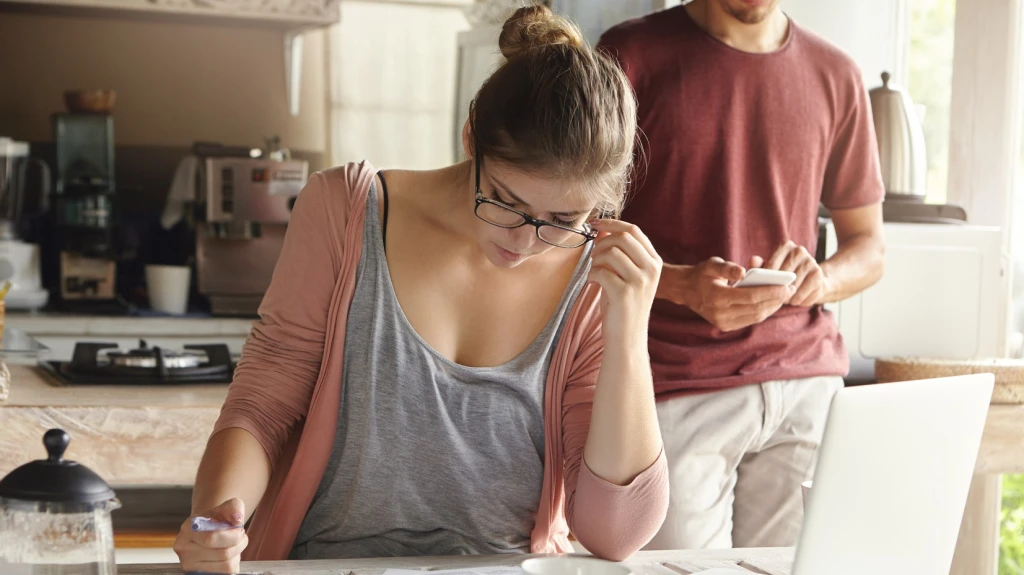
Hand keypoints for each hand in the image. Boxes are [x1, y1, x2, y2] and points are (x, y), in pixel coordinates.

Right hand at [174, 498, 248, 573]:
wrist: (208, 530)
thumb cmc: (217, 519)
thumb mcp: (226, 507)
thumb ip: (234, 507)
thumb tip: (237, 519)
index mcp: (188, 529)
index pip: (211, 539)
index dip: (233, 535)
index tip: (240, 529)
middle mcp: (184, 549)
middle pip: (223, 554)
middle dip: (239, 544)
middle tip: (240, 537)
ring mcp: (189, 565)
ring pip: (226, 566)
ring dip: (237, 555)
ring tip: (232, 546)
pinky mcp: (197, 574)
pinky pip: (225, 574)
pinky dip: (233, 565)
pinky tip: (227, 556)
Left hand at [587, 220, 662, 343]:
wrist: (627, 337)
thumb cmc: (623, 305)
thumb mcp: (624, 275)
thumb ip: (618, 252)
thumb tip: (602, 229)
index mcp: (654, 262)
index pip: (634, 230)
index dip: (611, 223)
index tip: (594, 223)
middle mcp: (651, 269)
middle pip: (623, 237)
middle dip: (602, 243)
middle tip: (594, 257)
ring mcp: (640, 281)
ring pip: (611, 252)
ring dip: (596, 260)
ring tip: (595, 272)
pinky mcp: (625, 293)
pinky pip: (601, 271)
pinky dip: (591, 274)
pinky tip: (593, 283)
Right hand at [679, 257, 791, 330]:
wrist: (685, 290)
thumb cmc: (702, 274)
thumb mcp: (711, 264)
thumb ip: (728, 268)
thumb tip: (744, 271)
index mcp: (717, 296)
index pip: (750, 297)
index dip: (771, 292)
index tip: (787, 286)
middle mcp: (720, 313)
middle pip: (756, 309)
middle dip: (776, 300)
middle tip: (791, 289)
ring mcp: (723, 322)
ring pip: (755, 317)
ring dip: (772, 307)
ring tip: (784, 296)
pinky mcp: (725, 326)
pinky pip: (750, 320)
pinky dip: (763, 312)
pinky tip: (772, 302)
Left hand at [763, 241, 833, 306]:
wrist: (811, 279)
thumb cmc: (784, 274)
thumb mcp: (770, 269)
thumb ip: (759, 265)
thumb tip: (752, 260)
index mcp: (785, 246)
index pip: (772, 262)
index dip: (766, 277)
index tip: (761, 288)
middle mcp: (799, 250)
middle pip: (784, 274)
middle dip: (776, 288)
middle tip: (770, 298)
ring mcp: (811, 262)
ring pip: (793, 285)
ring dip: (786, 296)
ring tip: (781, 300)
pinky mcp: (818, 275)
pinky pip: (804, 292)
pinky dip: (797, 300)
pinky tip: (793, 301)